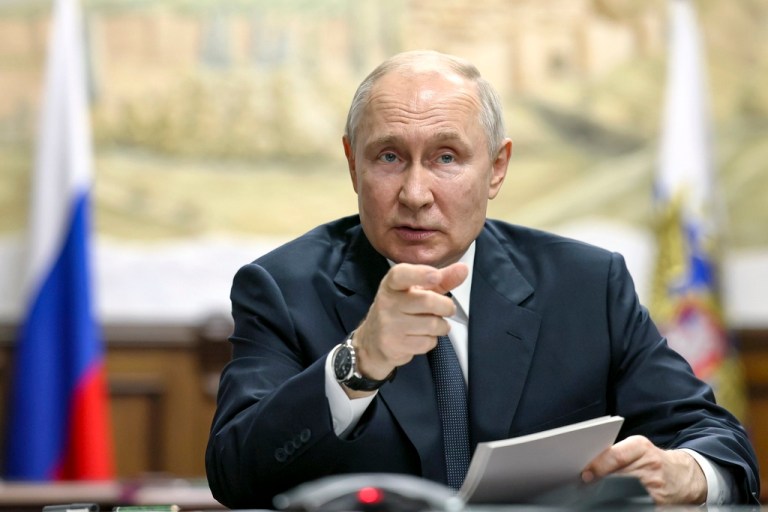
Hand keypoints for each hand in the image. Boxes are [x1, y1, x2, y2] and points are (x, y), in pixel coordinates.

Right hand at [349, 262, 467, 394]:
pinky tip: (420, 337)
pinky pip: (427, 343)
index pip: (401, 275)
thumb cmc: (400, 310)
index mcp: (391, 284)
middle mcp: (387, 302)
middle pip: (428, 301)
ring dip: (441, 326)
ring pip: (432, 324)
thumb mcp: (416, 291)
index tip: (435, 275)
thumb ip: (441, 280)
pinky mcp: (393, 345)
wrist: (372, 341)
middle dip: (446, 307)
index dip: (420, 273)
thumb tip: (464, 269)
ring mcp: (388, 325)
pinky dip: (431, 341)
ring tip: (433, 325)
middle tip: (447, 309)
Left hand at [581, 435, 706, 503]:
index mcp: (641, 447)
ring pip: (624, 490)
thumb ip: (615, 454)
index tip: (586, 474)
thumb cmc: (652, 460)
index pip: (616, 456)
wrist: (682, 475)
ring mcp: (656, 485)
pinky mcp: (660, 502)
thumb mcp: (637, 448)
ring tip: (597, 492)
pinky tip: (615, 500)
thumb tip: (590, 466)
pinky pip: (636, 502)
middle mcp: (650, 464)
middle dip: (601, 480)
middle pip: (618, 475)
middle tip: (587, 484)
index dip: (599, 465)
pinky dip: (622, 502)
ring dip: (609, 492)